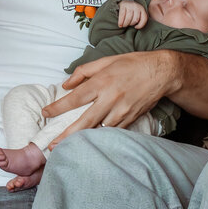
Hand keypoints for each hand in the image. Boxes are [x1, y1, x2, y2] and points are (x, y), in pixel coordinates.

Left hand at [43, 51, 175, 144]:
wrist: (162, 73)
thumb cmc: (133, 64)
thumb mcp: (106, 61)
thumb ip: (83, 72)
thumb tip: (66, 85)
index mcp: (102, 82)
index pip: (75, 98)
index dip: (58, 107)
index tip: (46, 112)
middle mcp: (111, 98)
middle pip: (84, 121)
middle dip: (67, 135)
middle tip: (52, 146)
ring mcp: (122, 111)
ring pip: (98, 130)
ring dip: (83, 139)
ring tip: (68, 147)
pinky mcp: (130, 119)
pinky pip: (112, 131)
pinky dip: (100, 136)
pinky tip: (90, 142)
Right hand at [116, 0, 148, 28]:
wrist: (124, 1)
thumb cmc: (131, 10)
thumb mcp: (138, 13)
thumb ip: (140, 19)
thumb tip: (137, 27)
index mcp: (142, 9)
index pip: (144, 19)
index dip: (140, 25)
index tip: (136, 27)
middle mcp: (136, 6)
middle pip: (135, 20)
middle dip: (131, 24)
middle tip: (128, 25)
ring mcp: (130, 5)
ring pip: (129, 18)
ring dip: (125, 24)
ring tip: (123, 25)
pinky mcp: (123, 5)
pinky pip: (122, 15)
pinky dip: (120, 22)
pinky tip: (120, 24)